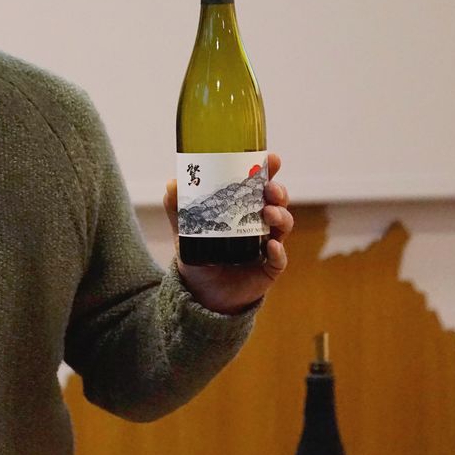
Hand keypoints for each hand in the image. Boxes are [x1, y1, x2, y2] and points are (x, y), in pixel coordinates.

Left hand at [164, 152, 292, 314]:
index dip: (267, 171)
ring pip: (283, 226)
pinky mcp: (269, 269)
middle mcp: (259, 224)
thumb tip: (172, 184)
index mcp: (243, 209)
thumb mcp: (186, 232)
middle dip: (278, 191)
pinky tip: (271, 246)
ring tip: (269, 214)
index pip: (259, 185)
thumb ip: (178, 210)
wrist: (203, 295)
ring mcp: (267, 245)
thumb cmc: (199, 258)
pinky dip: (278, 251)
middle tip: (270, 189)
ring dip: (281, 216)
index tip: (271, 159)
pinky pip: (279, 259)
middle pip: (277, 202)